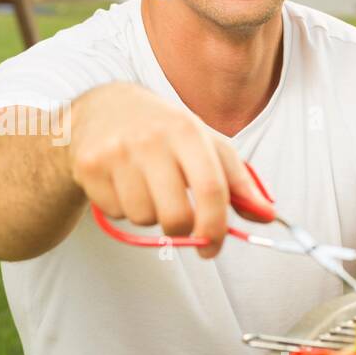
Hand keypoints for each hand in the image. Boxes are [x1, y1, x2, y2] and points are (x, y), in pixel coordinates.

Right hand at [68, 82, 274, 258]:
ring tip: (146, 188)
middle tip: (180, 224)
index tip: (214, 245)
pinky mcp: (88, 166)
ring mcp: (116, 152)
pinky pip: (116, 213)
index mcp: (186, 129)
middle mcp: (151, 139)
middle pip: (176, 216)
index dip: (217, 227)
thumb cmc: (163, 129)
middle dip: (182, 231)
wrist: (102, 108)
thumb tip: (267, 215)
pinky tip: (122, 183)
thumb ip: (238, 180)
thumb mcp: (204, 143)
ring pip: (143, 218)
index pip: (212, 189)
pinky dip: (123, 208)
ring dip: (150, 215)